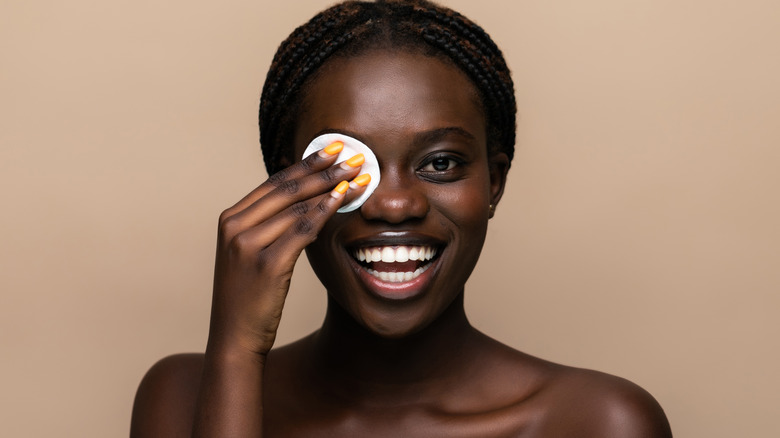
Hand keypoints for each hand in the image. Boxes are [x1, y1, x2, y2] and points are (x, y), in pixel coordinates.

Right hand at [207, 143, 366, 356]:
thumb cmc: (248, 296)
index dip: (305, 164)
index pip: (274, 183)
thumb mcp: (250, 254)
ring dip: (331, 188)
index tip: (332, 150)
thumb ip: (269, 225)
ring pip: (297, 207)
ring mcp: (248, 245)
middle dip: (324, 169)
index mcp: (229, 219)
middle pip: (287, 188)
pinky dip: (324, 211)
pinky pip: (302, 230)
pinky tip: (342, 199)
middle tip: (353, 156)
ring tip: (357, 177)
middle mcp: (234, 227)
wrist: (235, 336)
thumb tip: (306, 198)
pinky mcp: (267, 264)